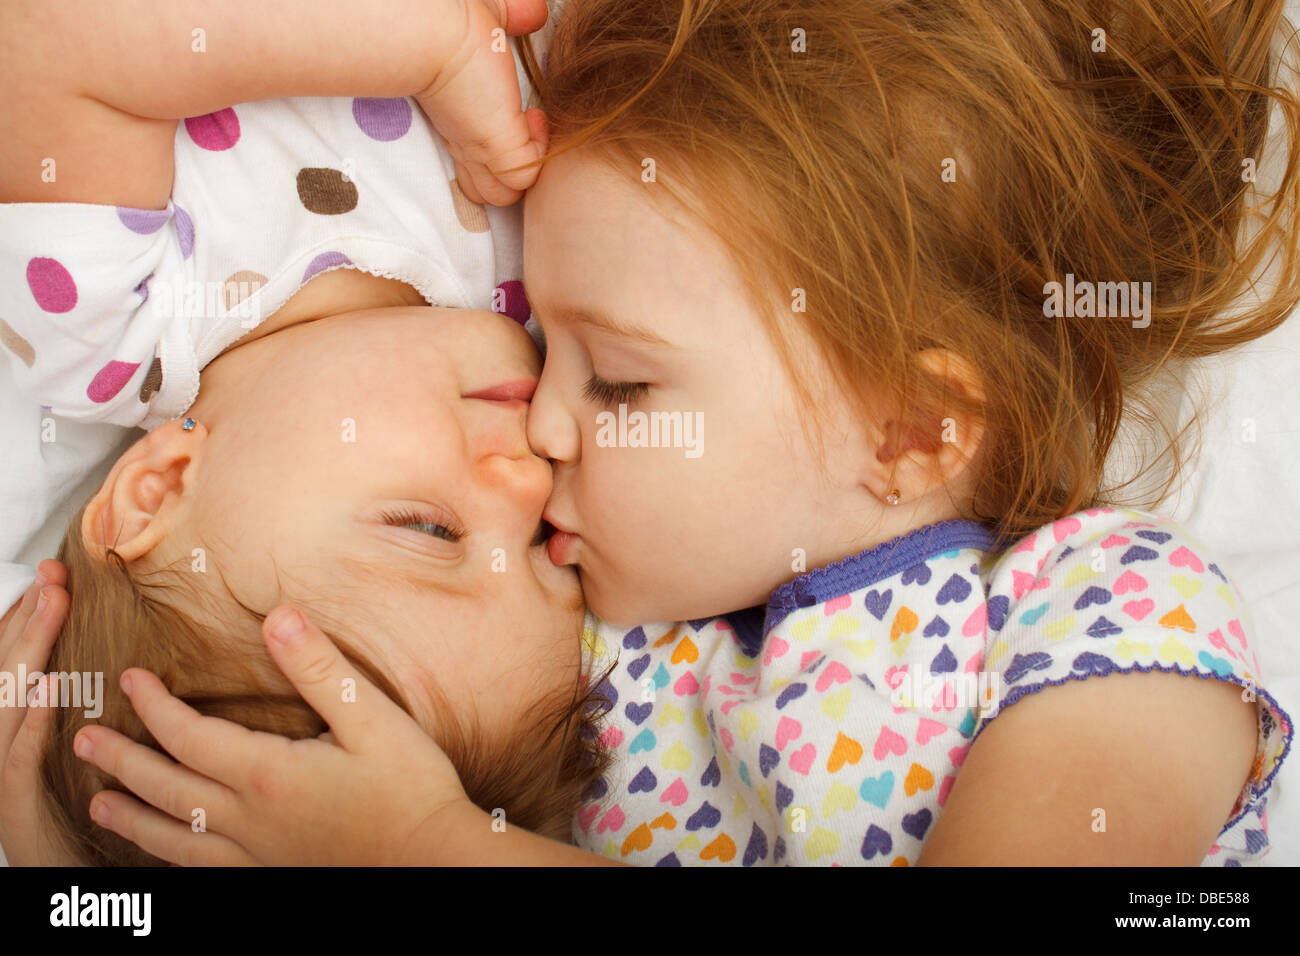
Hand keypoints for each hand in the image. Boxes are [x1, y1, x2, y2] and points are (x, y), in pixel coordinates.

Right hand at [0, 560, 79, 864]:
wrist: (46, 875)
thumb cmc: (61, 812)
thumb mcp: (61, 749)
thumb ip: (67, 705)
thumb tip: (94, 661)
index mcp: (5, 723)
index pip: (11, 658)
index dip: (26, 615)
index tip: (54, 575)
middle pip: (6, 666)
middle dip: (27, 617)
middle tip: (56, 574)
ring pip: (8, 698)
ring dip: (30, 649)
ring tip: (53, 605)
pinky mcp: (11, 799)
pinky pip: (20, 752)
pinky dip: (33, 718)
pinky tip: (52, 685)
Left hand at [74, 605, 475, 864]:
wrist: (433, 859)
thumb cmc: (409, 788)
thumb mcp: (370, 716)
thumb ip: (318, 668)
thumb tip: (277, 618)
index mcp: (267, 774)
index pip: (188, 736)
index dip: (153, 706)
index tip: (130, 681)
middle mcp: (250, 819)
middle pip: (165, 787)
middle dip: (120, 760)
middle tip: (85, 739)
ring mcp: (258, 854)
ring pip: (174, 838)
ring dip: (131, 817)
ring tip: (100, 803)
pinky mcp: (273, 875)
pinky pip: (204, 871)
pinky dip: (171, 859)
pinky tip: (167, 853)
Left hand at [418, 0, 550, 205]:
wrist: (436, 28)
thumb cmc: (451, 18)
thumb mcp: (492, 17)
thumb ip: (513, 16)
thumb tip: (535, 13)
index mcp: (456, 115)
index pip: (472, 161)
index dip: (493, 149)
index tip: (513, 112)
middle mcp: (463, 139)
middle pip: (483, 190)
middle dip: (508, 172)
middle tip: (524, 131)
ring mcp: (479, 150)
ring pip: (504, 194)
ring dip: (528, 166)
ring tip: (530, 125)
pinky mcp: (498, 151)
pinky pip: (526, 178)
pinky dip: (538, 153)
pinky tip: (533, 120)